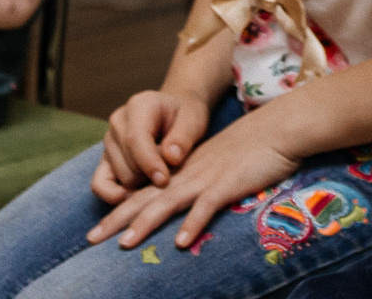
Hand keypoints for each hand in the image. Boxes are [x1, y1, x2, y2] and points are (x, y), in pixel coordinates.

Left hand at [86, 104, 302, 249]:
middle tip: (90, 240)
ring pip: (168, 202)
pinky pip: (206, 206)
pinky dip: (192, 224)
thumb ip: (203, 178)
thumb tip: (190, 201)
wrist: (280, 127)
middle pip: (146, 199)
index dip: (120, 210)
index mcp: (185, 169)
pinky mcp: (228, 183)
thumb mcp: (220, 161)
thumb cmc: (255, 145)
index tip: (98, 229)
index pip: (145, 192)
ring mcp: (207, 178)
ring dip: (144, 223)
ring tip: (124, 244)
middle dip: (117, 220)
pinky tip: (180, 242)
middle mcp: (189, 173)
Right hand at [92, 88, 210, 200]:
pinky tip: (132, 198)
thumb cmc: (185, 116)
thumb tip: (170, 158)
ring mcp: (108, 142)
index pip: (136, 139)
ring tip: (163, 171)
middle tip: (174, 169)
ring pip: (120, 176)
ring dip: (143, 182)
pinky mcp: (105, 160)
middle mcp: (117, 122)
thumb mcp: (194, 120)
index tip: (164, 180)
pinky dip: (112, 194)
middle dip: (151, 174)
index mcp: (139, 106)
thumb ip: (184, 137)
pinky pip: (99, 183)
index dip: (149, 163)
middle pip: (128, 162)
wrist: (176, 114)